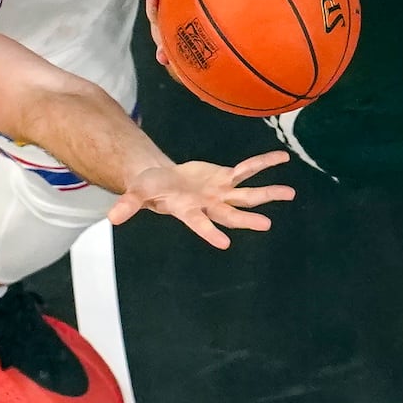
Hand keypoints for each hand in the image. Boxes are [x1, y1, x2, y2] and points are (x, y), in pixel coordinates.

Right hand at [107, 149, 296, 248]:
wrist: (164, 182)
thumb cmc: (151, 189)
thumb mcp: (137, 194)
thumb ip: (128, 205)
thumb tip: (112, 217)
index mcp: (188, 211)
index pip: (200, 224)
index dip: (210, 232)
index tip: (225, 243)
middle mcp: (209, 205)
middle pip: (230, 214)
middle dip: (247, 220)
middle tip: (266, 225)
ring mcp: (221, 193)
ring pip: (247, 194)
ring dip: (267, 193)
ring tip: (290, 194)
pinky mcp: (226, 178)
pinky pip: (248, 169)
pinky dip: (264, 163)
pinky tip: (283, 158)